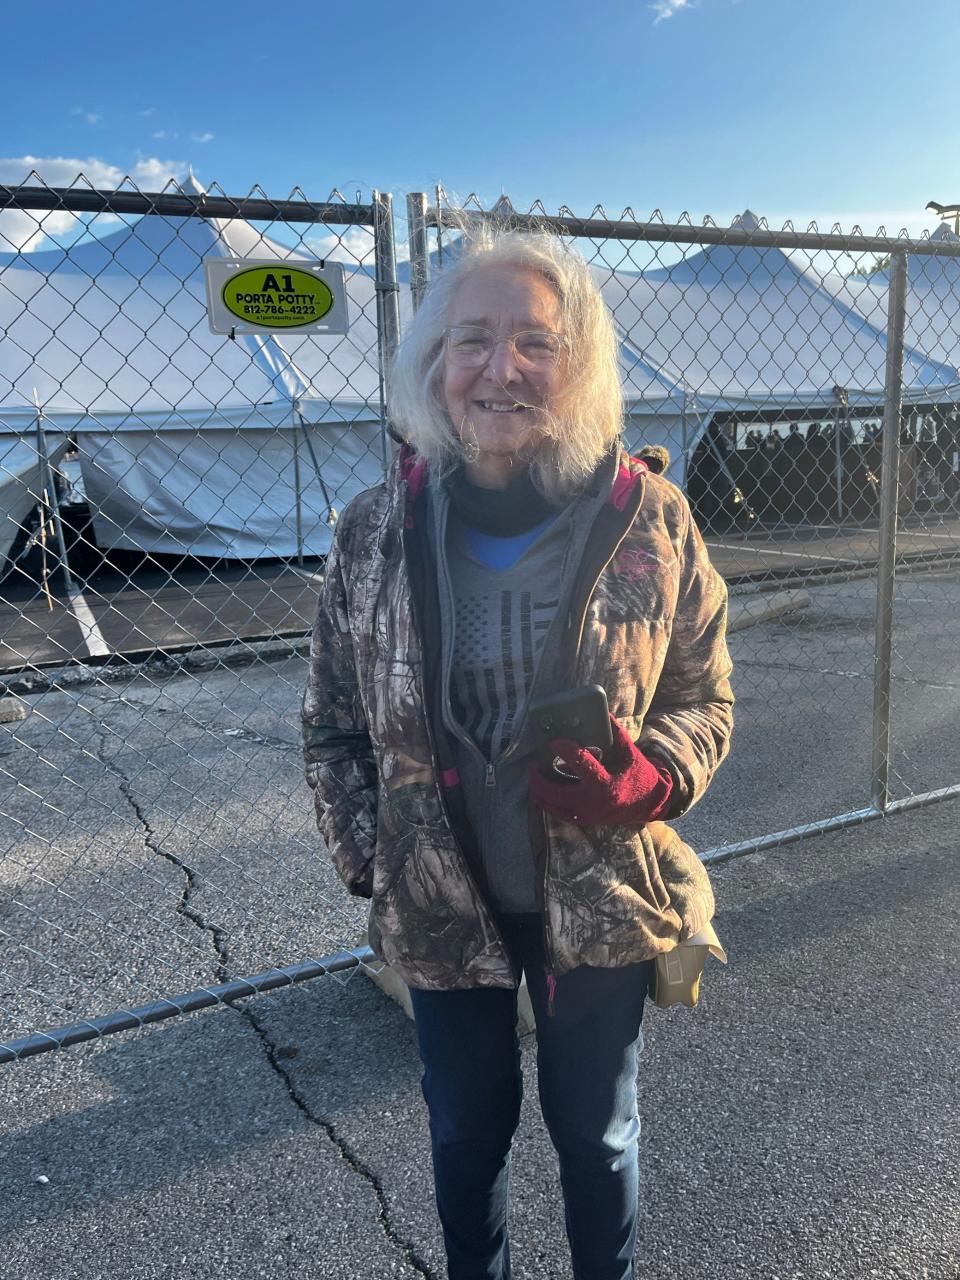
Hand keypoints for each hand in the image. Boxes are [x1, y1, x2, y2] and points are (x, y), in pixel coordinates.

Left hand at [528, 715, 672, 825]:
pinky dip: (549, 804)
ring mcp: (589, 814)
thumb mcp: (632, 755)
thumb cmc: (641, 777)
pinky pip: (560, 814)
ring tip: (534, 778)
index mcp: (605, 783)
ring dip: (539, 793)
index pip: (579, 763)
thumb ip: (618, 735)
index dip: (564, 749)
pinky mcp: (587, 821)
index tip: (554, 742)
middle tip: (532, 765)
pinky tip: (542, 793)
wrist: (650, 804)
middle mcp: (594, 801)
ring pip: (554, 807)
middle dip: (539, 779)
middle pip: (556, 792)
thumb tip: (606, 715)